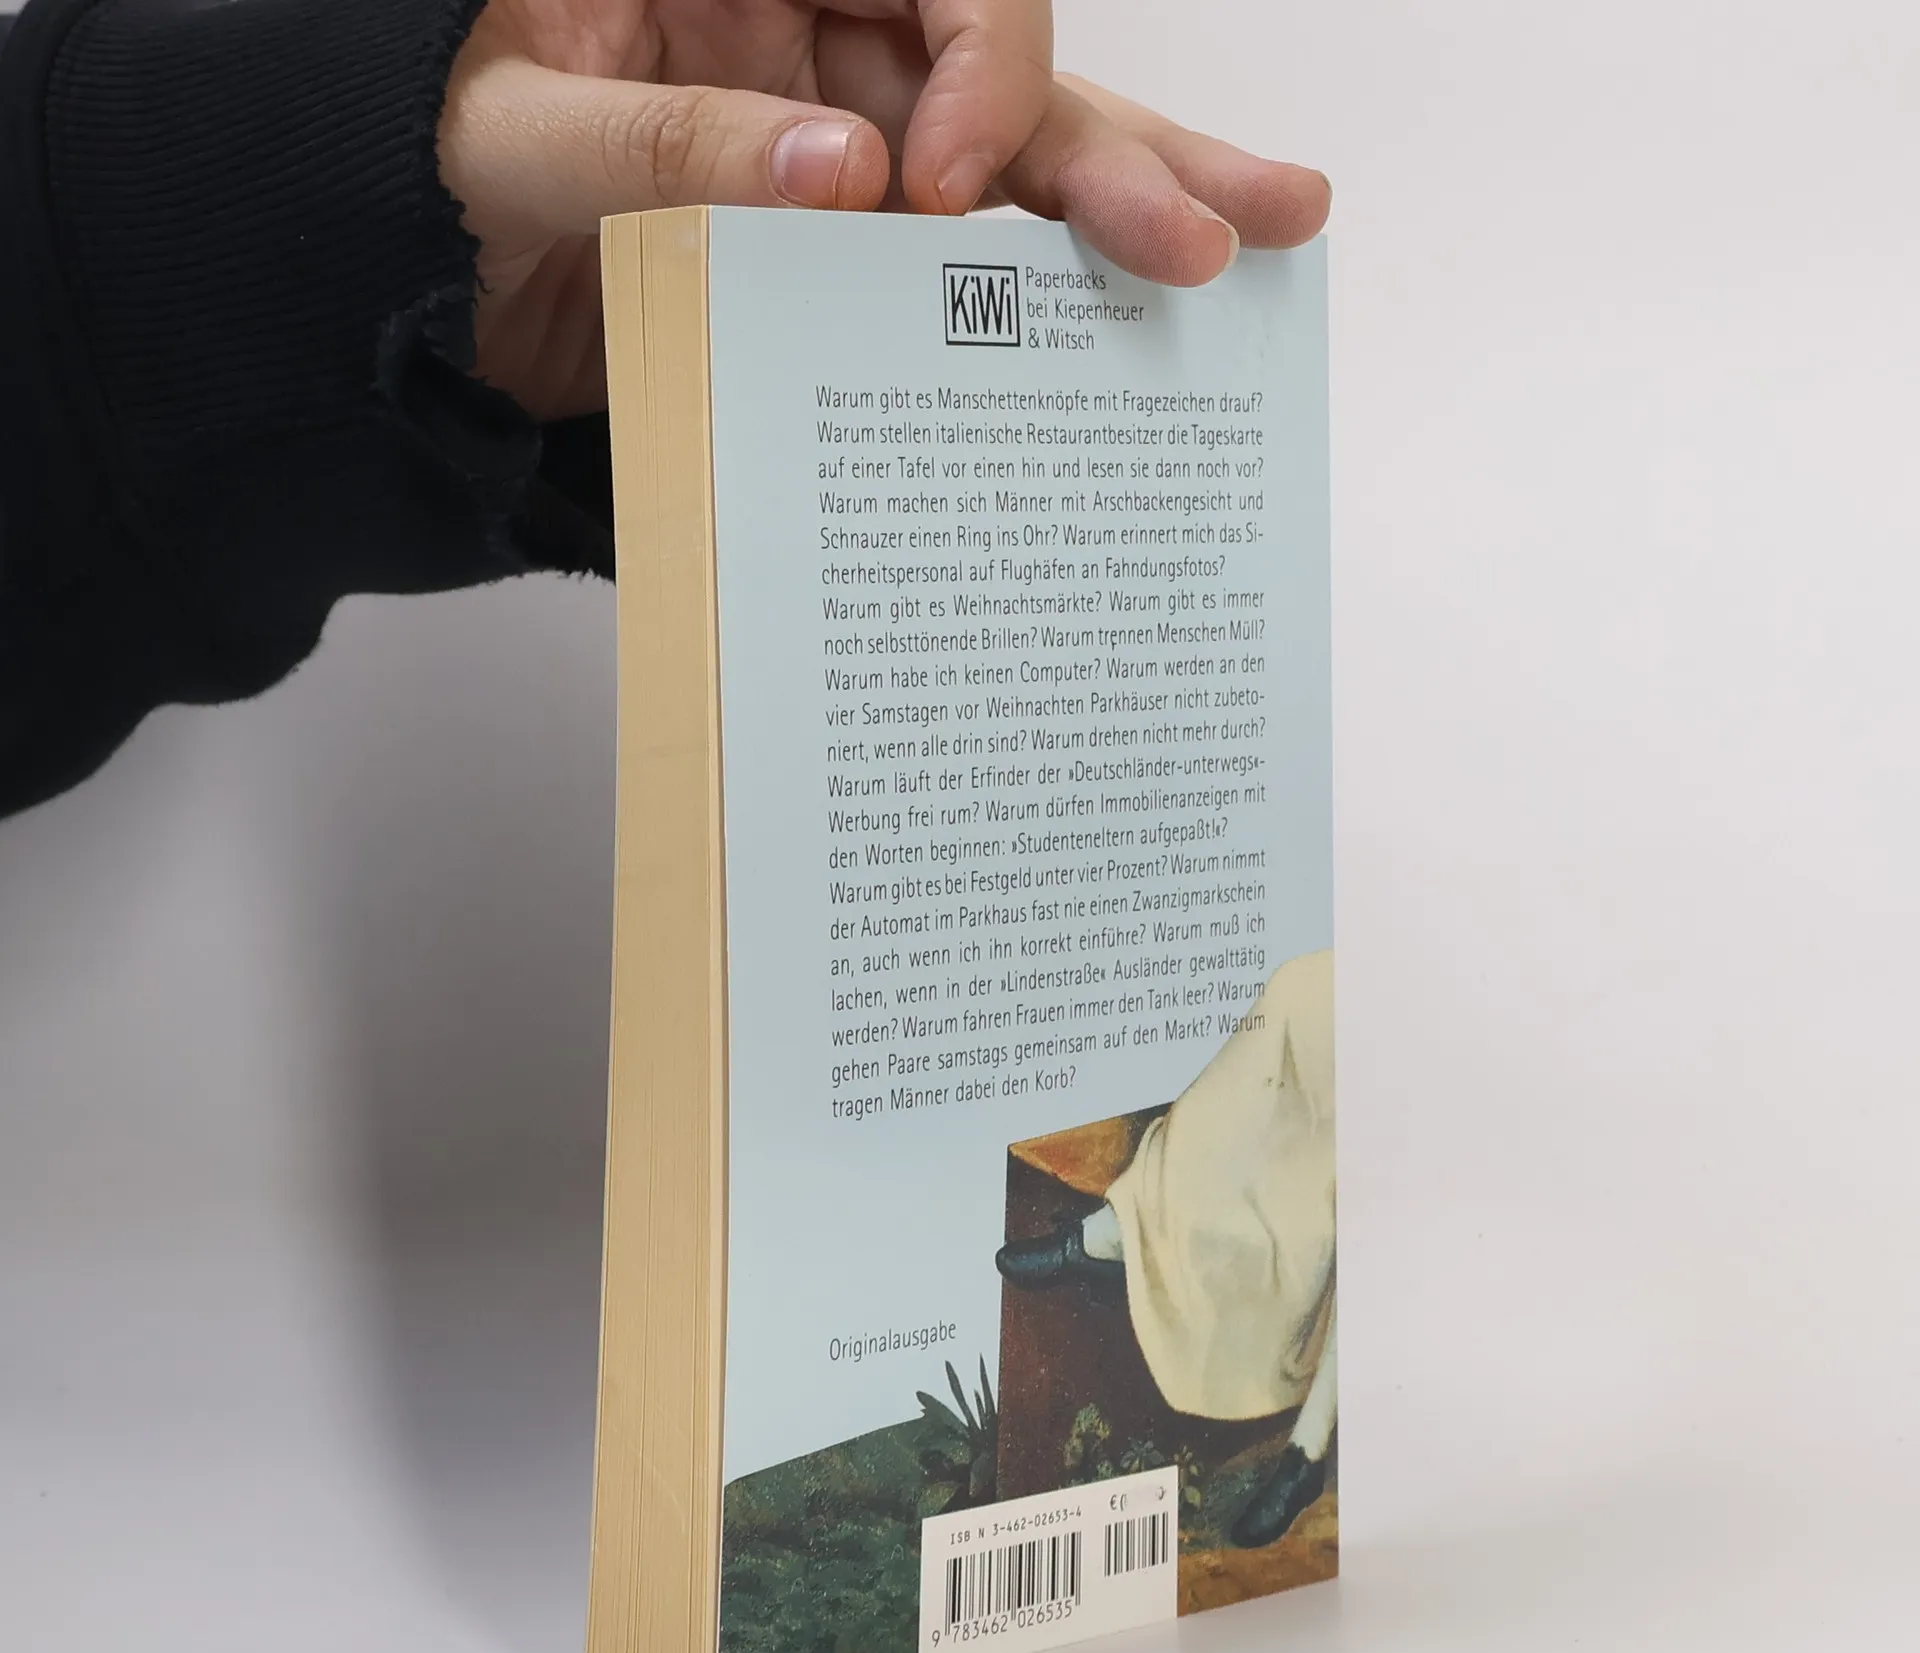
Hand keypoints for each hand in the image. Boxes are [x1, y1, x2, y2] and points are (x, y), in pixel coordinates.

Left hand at [439, 1, 1331, 419]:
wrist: (386, 273)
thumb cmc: (412, 151)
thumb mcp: (513, 128)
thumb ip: (670, 137)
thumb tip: (846, 178)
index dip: (975, 64)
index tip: (939, 184)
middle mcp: (818, 31)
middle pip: (1004, 70)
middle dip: (1113, 150)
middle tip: (1229, 224)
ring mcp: (839, 141)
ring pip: (1013, 169)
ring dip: (1129, 210)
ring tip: (1260, 239)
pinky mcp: (835, 246)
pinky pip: (955, 267)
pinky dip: (1040, 297)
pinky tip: (1143, 319)